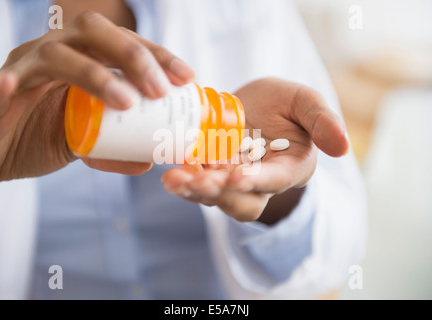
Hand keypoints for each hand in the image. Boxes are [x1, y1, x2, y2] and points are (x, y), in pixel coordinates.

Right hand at [0, 12, 194, 191]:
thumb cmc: (38, 138)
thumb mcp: (85, 145)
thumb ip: (115, 150)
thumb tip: (149, 161)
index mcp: (78, 59)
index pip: (121, 43)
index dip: (156, 55)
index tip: (187, 77)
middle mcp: (52, 55)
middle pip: (92, 33)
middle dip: (133, 56)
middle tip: (160, 89)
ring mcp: (22, 71)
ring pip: (55, 56)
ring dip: (93, 74)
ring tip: (125, 102)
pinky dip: (7, 88)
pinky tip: (16, 88)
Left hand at [161, 78, 348, 221]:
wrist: (252, 107)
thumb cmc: (283, 105)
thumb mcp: (304, 102)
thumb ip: (322, 121)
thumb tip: (344, 147)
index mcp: (289, 168)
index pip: (274, 180)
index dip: (257, 181)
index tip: (237, 176)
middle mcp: (260, 183)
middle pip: (241, 201)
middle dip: (219, 193)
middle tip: (198, 180)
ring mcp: (231, 181)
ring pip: (214, 198)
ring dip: (194, 191)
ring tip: (174, 179)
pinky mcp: (209, 174)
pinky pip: (195, 183)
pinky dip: (182, 179)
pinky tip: (169, 169)